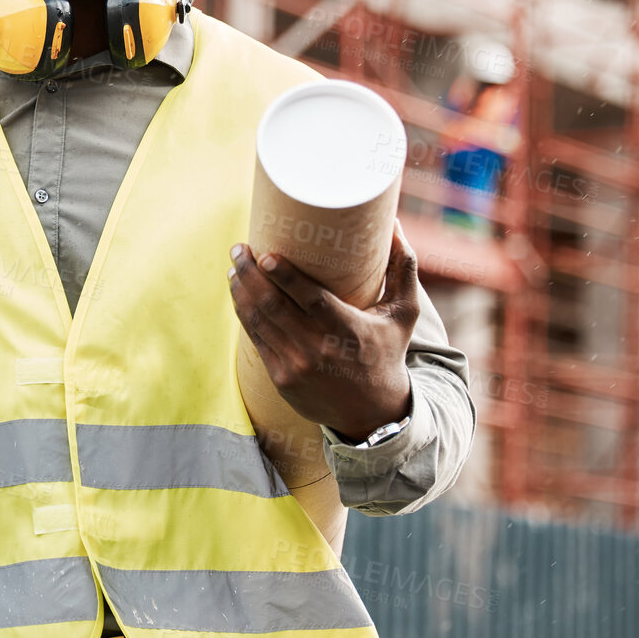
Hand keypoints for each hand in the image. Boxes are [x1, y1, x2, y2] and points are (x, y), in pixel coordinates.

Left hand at [228, 220, 418, 441]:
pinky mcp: (281, 378)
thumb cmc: (387, 353)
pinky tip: (238, 294)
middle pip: (275, 306)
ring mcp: (297, 366)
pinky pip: (256, 339)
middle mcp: (319, 350)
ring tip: (234, 267)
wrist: (373, 414)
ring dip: (241, 291)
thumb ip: (403, 268)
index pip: (311, 300)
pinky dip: (244, 313)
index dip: (286, 277)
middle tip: (239, 249)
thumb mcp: (403, 314)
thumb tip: (395, 223)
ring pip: (259, 321)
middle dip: (250, 274)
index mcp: (349, 331)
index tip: (266, 255)